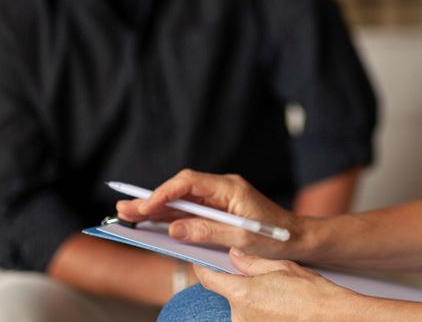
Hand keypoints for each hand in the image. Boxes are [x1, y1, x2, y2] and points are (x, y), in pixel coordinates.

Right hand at [115, 169, 301, 258]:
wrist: (298, 239)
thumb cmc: (275, 237)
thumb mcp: (242, 237)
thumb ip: (207, 232)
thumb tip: (174, 229)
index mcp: (229, 187)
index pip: (188, 183)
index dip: (164, 193)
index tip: (145, 206)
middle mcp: (222, 188)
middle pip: (180, 190)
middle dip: (151, 199)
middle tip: (123, 209)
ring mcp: (220, 199)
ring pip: (182, 200)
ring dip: (157, 208)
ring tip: (128, 215)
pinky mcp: (219, 210)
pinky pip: (190, 210)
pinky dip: (171, 216)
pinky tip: (152, 222)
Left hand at [195, 248, 359, 321]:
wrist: (331, 317)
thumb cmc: (311, 292)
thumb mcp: (281, 267)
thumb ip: (251, 261)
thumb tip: (234, 255)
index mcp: (241, 293)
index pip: (208, 279)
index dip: (203, 268)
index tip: (202, 263)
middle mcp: (239, 315)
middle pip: (227, 295)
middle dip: (239, 286)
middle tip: (262, 281)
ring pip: (241, 309)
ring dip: (251, 302)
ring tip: (277, 297)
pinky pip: (251, 320)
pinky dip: (259, 314)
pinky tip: (279, 308)